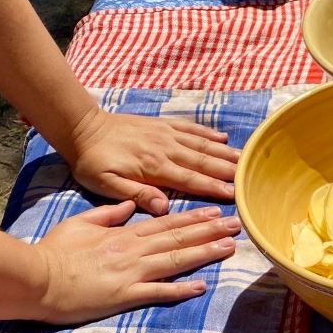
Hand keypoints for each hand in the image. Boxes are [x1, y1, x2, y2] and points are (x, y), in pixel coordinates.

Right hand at [34, 202, 240, 323]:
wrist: (36, 279)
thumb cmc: (54, 252)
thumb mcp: (81, 223)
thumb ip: (109, 214)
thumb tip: (132, 204)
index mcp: (123, 234)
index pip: (166, 223)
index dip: (194, 218)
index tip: (216, 212)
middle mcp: (133, 251)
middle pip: (178, 239)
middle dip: (210, 231)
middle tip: (237, 225)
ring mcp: (131, 274)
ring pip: (176, 261)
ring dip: (205, 254)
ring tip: (230, 247)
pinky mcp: (125, 296)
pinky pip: (158, 292)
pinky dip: (181, 290)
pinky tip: (202, 286)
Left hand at [66, 107, 239, 214]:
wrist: (83, 128)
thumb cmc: (93, 162)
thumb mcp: (107, 185)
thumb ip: (136, 194)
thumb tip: (164, 207)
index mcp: (154, 168)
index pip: (191, 180)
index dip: (213, 188)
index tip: (234, 195)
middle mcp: (166, 149)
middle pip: (203, 161)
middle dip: (228, 170)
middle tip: (250, 177)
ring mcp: (166, 134)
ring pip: (202, 144)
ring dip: (224, 151)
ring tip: (245, 159)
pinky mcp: (162, 124)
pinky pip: (190, 127)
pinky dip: (208, 132)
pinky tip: (223, 136)